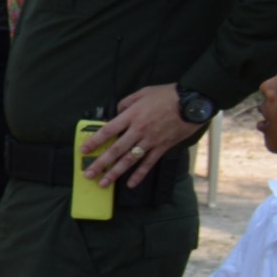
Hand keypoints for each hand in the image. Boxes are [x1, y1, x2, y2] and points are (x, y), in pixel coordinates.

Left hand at [83, 83, 197, 188]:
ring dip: (115, 173)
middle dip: (100, 163)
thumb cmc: (168, 94)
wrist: (193, 102)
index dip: (94, 141)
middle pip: (115, 150)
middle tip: (88, 175)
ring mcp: (151, 140)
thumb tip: (116, 112)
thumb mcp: (143, 92)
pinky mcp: (163, 147)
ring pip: (129, 160)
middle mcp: (138, 130)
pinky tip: (130, 184)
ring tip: (104, 183)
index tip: (83, 150)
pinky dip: (140, 174)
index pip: (108, 131)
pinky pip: (149, 163)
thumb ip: (126, 102)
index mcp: (132, 116)